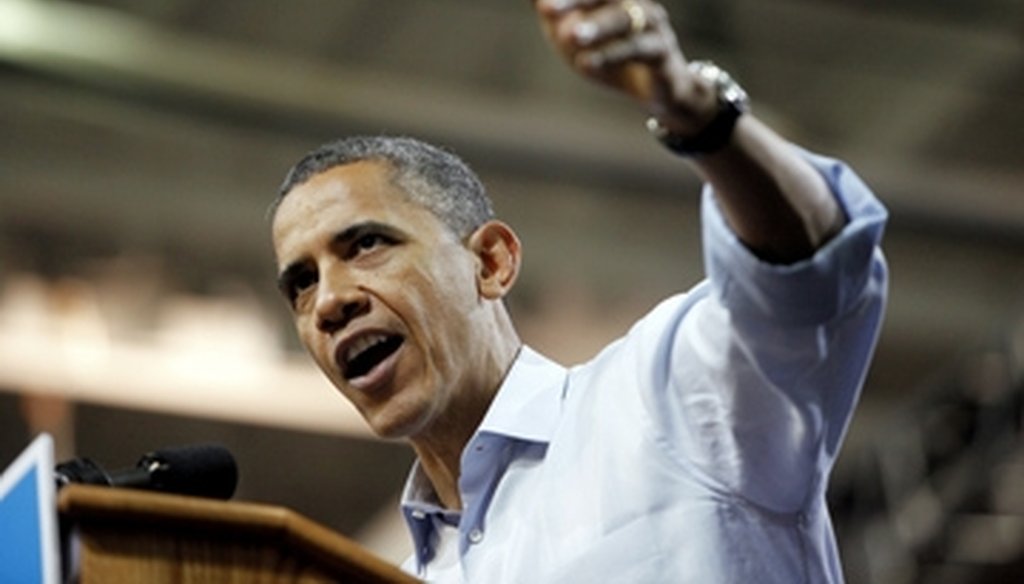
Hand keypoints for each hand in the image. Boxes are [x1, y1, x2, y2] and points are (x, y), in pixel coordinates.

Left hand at [533, 0, 718, 135]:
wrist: (658, 88)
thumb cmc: (611, 53)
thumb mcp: (573, 33)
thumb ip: (550, 12)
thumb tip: (531, 0)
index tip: (540, 6)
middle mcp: (634, 2)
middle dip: (575, 0)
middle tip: (546, 10)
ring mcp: (651, 25)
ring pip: (624, 19)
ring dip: (596, 27)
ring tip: (570, 37)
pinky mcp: (661, 52)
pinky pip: (637, 50)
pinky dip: (611, 56)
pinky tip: (587, 64)